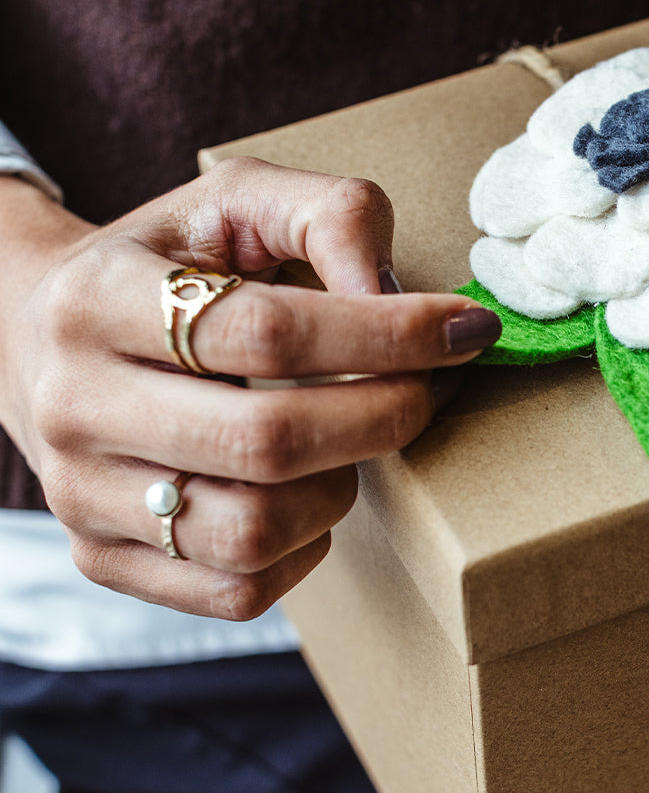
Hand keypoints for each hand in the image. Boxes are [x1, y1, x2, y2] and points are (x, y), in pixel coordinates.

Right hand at [0, 158, 499, 620]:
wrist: (41, 336)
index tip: (462, 328)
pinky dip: (302, 548)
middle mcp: (74, 404)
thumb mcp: (241, 201)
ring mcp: (81, 494)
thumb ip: (333, 216)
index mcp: (98, 298)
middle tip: (425, 389)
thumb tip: (398, 298)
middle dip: (381, 417)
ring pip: (252, 531)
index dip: (386, 336)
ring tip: (348, 439)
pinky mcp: (102, 559)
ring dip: (340, 488)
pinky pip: (237, 591)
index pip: (267, 333)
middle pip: (265, 442)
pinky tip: (305, 490)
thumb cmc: (169, 264)